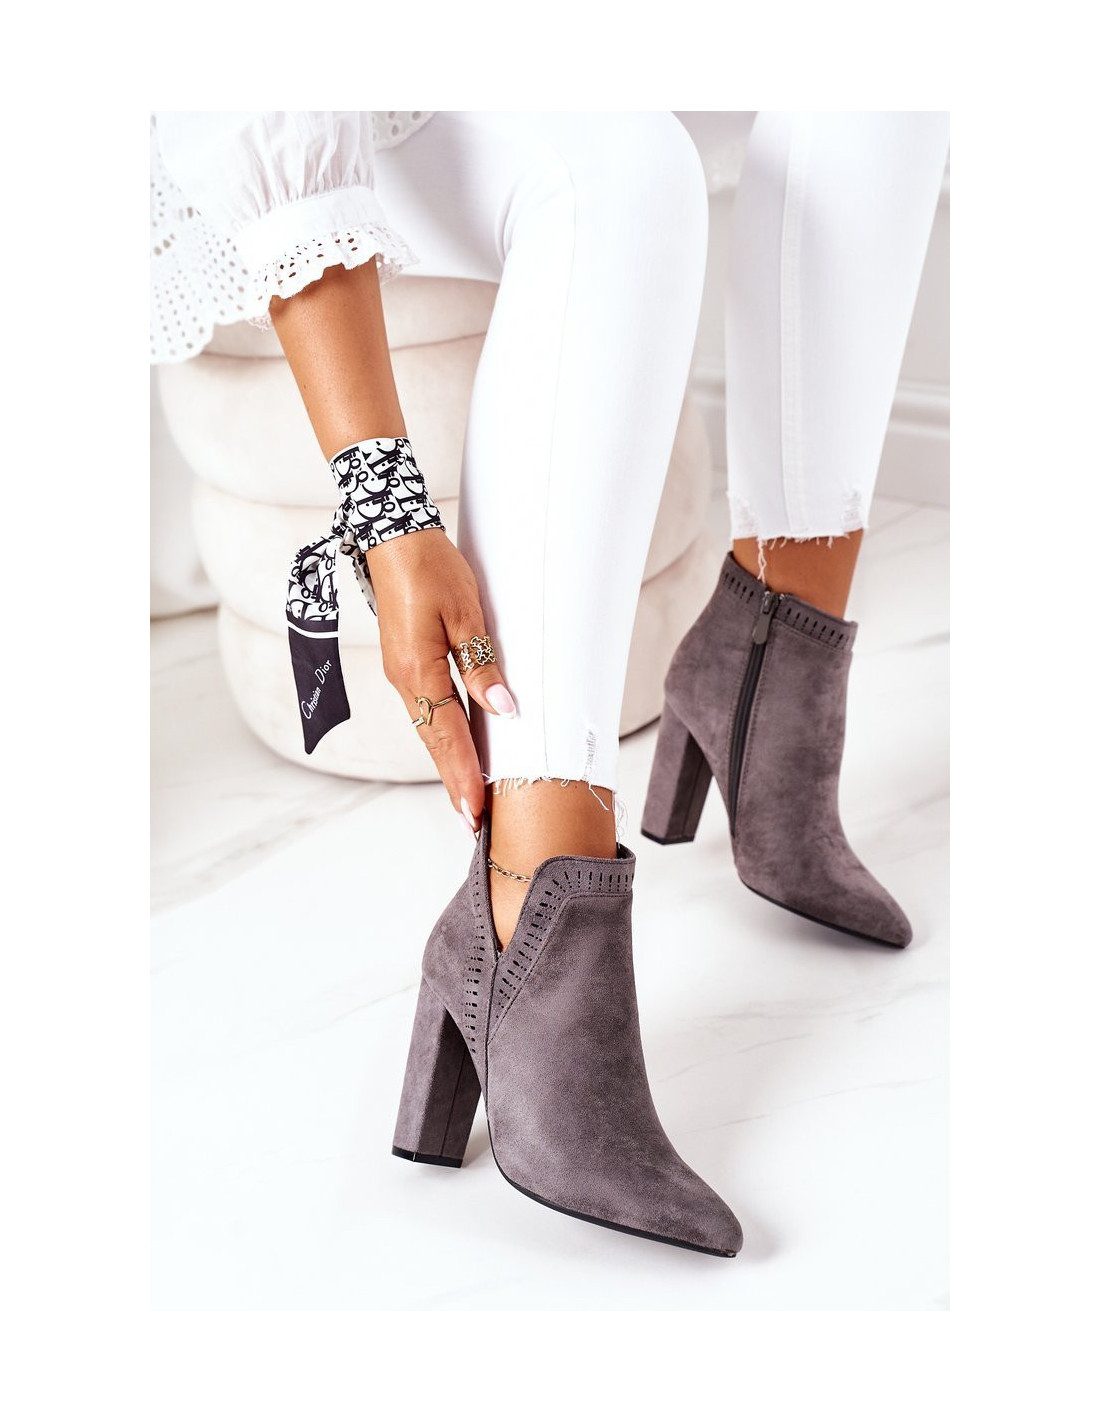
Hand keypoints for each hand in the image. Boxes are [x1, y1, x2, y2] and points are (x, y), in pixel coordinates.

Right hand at [366, 529, 514, 831]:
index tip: (476, 811)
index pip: (448, 735)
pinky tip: (457, 750)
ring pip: (429, 729)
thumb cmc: (430, 566)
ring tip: (469, 798)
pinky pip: (426, 710)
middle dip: (455, 783)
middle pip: (434, 743)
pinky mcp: (406, 663)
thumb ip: (482, 665)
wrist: (392, 535)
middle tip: (473, 823)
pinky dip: (443, 737)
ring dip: (449, 764)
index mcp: (418, 670)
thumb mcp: (465, 612)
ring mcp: (402, 672)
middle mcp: (404, 679)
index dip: (464, 776)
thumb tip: (503, 710)